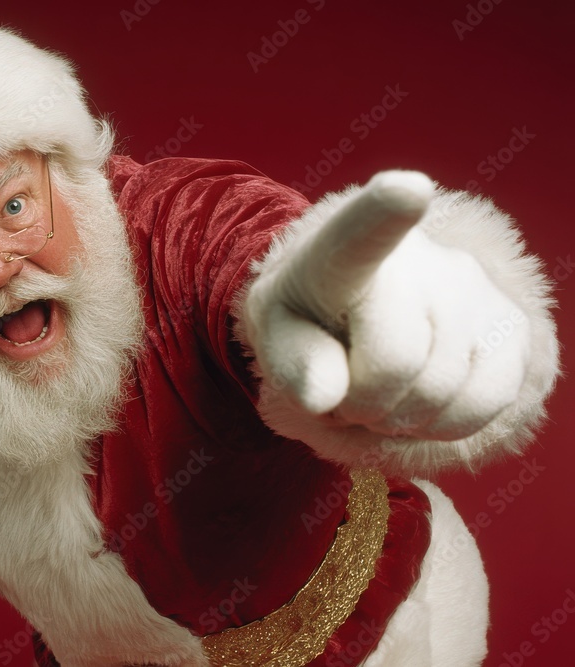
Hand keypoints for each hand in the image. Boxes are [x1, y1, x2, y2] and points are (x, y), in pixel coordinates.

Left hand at [245, 171, 530, 440]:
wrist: (353, 311)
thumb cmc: (306, 319)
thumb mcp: (277, 336)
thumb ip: (293, 365)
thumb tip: (324, 398)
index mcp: (341, 251)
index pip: (364, 230)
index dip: (386, 212)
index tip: (405, 190)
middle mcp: (418, 258)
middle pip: (397, 366)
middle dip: (363, 403)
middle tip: (344, 388)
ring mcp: (472, 287)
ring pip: (444, 392)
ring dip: (400, 418)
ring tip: (378, 390)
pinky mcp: (510, 324)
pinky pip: (487, 403)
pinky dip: (445, 425)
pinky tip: (419, 402)